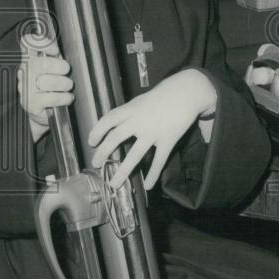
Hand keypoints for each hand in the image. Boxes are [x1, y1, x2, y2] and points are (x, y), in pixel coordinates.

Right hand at [17, 34, 73, 142]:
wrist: (42, 111)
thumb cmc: (50, 86)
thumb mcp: (53, 67)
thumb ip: (55, 55)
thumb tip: (57, 48)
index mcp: (30, 59)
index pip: (28, 43)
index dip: (42, 43)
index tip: (55, 50)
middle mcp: (24, 72)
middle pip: (40, 64)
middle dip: (59, 66)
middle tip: (66, 70)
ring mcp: (26, 89)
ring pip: (47, 82)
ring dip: (63, 84)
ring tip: (67, 86)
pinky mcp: (31, 103)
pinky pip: (51, 98)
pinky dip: (64, 97)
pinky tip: (66, 97)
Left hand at [87, 69, 217, 190]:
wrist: (187, 92)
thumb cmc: (163, 96)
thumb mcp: (142, 100)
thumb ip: (129, 112)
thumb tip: (115, 125)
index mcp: (131, 109)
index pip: (109, 119)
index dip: (97, 130)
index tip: (91, 142)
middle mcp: (140, 121)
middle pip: (116, 137)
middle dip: (103, 152)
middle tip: (96, 163)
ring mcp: (154, 131)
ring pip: (135, 154)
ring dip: (123, 170)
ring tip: (114, 183)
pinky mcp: (168, 140)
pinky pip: (159, 160)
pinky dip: (153, 174)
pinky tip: (148, 185)